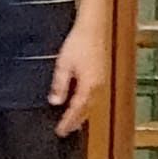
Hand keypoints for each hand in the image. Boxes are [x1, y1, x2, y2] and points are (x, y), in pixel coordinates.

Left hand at [50, 20, 108, 137]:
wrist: (93, 27)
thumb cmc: (78, 43)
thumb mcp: (63, 64)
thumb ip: (60, 85)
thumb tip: (55, 102)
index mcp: (89, 86)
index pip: (76, 110)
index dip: (67, 122)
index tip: (59, 132)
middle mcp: (98, 86)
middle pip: (87, 110)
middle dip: (76, 121)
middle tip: (65, 131)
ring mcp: (102, 80)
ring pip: (92, 104)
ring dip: (82, 114)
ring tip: (73, 122)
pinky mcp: (102, 74)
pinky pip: (95, 96)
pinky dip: (87, 104)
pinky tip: (81, 102)